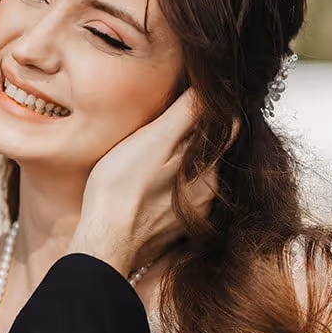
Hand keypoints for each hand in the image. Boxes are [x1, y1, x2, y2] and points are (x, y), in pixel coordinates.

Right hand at [68, 90, 214, 278]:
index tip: (197, 99)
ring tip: (156, 154)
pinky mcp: (175, 228)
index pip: (228, 128)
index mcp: (208, 168)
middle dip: (197, 136)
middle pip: (212, 153)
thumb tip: (210, 90)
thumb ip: (186, 115)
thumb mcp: (153, 140)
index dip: (214, 109)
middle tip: (169, 123)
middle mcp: (208, 193)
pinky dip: (172, 187)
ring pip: (196, 177)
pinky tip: (150, 185)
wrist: (103, 242)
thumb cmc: (120, 190)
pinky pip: (181, 199)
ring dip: (183, 164)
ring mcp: (193, 213)